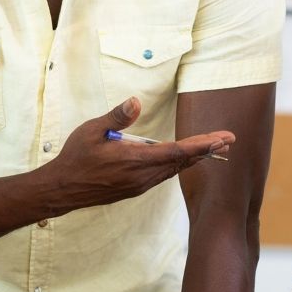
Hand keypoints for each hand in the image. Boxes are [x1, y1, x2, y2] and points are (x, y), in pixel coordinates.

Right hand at [42, 98, 233, 212]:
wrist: (62, 190)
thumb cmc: (75, 157)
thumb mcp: (92, 131)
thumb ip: (117, 117)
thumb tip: (136, 102)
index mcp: (134, 160)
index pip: (177, 152)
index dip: (202, 145)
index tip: (222, 138)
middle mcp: (142, 176)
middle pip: (182, 162)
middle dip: (206, 150)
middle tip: (229, 139)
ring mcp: (139, 185)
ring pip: (174, 170)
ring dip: (194, 159)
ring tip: (213, 148)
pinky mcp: (134, 189)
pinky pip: (163, 176)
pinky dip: (178, 165)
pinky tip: (184, 160)